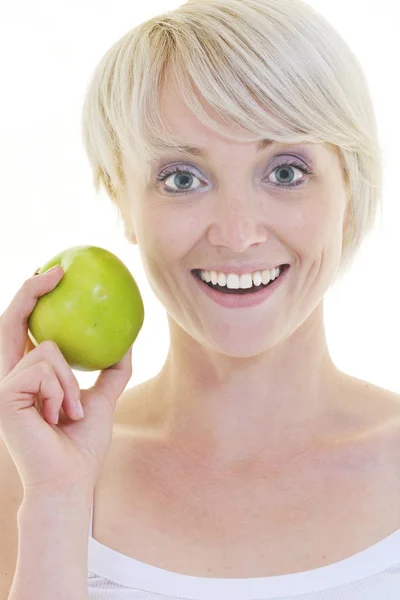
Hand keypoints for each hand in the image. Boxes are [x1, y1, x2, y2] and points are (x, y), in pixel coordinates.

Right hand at [0, 266, 132, 495]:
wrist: (70, 479)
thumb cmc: (82, 444)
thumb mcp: (103, 398)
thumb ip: (111, 370)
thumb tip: (128, 340)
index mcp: (26, 376)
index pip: (23, 329)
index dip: (32, 298)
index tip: (57, 274)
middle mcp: (8, 376)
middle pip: (11, 321)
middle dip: (31, 290)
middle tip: (57, 271)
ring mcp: (2, 384)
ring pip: (48, 350)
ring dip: (72, 382)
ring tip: (72, 412)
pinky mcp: (3, 393)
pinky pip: (46, 368)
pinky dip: (64, 391)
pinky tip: (58, 417)